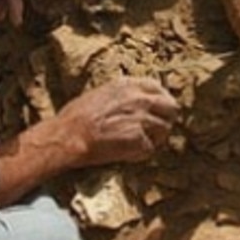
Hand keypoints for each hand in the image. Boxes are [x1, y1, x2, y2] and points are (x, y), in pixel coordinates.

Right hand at [52, 77, 179, 169]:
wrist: (68, 136)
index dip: (160, 101)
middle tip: (155, 130)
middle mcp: (139, 99)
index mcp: (128, 85)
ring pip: (164, 130)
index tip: (157, 110)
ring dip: (154, 139)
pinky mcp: (139, 138)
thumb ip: (123, 96)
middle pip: (171, 107)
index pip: (158, 88)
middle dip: (165, 119)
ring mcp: (141, 118)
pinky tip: (127, 154)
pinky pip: (150, 149)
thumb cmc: (76, 117)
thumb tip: (135, 104)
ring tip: (137, 145)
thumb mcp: (101, 93)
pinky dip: (140, 154)